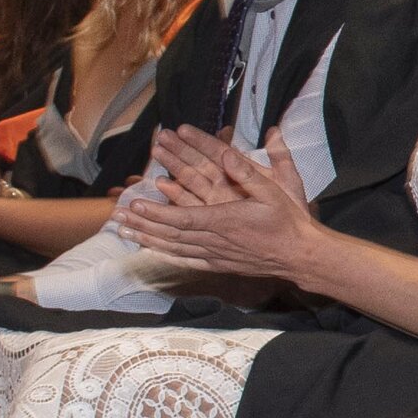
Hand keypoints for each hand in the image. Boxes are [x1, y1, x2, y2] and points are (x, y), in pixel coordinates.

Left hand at [111, 128, 329, 282]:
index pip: (182, 218)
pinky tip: (152, 250)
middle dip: (143, 224)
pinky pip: (187, 260)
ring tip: (124, 232)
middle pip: (171, 233)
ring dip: (147, 238)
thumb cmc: (288, 221)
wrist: (300, 255)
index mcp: (226, 220)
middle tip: (118, 216)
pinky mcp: (220, 264)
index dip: (156, 213)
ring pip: (174, 247)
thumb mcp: (274, 190)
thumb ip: (248, 172)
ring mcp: (216, 255)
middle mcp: (216, 240)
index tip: (136, 205)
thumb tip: (227, 153)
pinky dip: (167, 255)